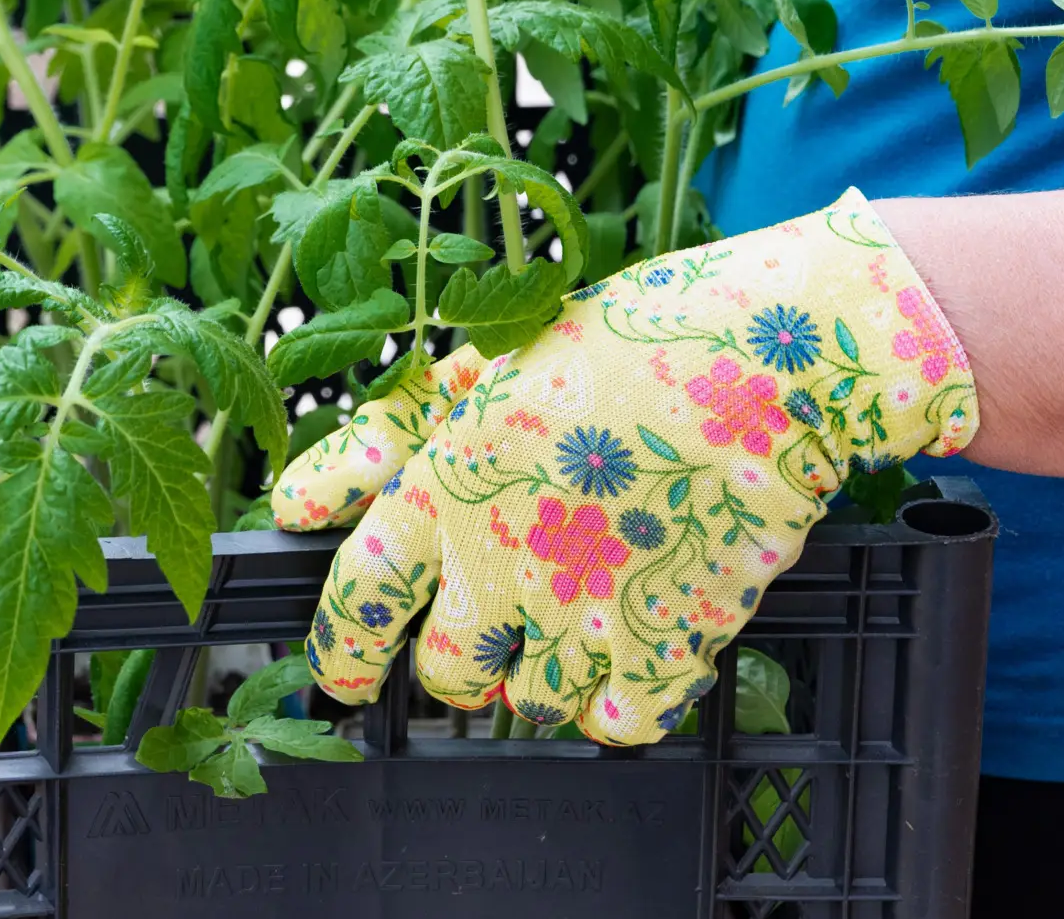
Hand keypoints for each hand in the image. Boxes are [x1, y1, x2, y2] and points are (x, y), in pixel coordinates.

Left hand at [272, 189, 978, 744]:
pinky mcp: (664, 647)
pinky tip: (634, 651)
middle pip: (444, 672)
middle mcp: (498, 564)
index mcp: (445, 487)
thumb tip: (297, 501)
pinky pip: (617, 724)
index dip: (341, 645)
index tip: (339, 672)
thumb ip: (389, 437)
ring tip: (573, 620)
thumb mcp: (486, 363)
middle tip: (484, 637)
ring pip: (528, 704)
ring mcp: (581, 615)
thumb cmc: (632, 338)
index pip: (360, 595)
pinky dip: (619, 704)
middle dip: (453, 666)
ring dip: (539, 679)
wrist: (766, 361)